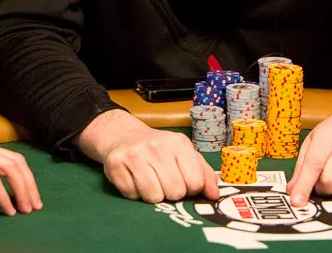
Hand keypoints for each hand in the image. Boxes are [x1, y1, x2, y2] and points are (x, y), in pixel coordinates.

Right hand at [0, 138, 42, 215]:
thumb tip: (1, 192)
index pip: (15, 158)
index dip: (28, 177)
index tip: (35, 197)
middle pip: (16, 162)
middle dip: (29, 184)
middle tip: (36, 206)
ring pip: (9, 168)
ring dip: (22, 190)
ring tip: (26, 209)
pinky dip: (4, 197)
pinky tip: (9, 210)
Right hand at [75, 110, 218, 203]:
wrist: (124, 135)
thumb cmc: (159, 148)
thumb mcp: (184, 153)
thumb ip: (203, 173)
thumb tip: (215, 195)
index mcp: (179, 143)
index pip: (195, 182)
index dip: (191, 189)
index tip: (184, 181)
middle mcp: (157, 147)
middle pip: (175, 192)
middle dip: (171, 193)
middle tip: (164, 181)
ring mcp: (135, 155)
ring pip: (153, 197)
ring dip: (153, 195)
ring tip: (150, 180)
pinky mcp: (116, 164)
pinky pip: (132, 196)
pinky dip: (134, 193)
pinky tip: (135, 179)